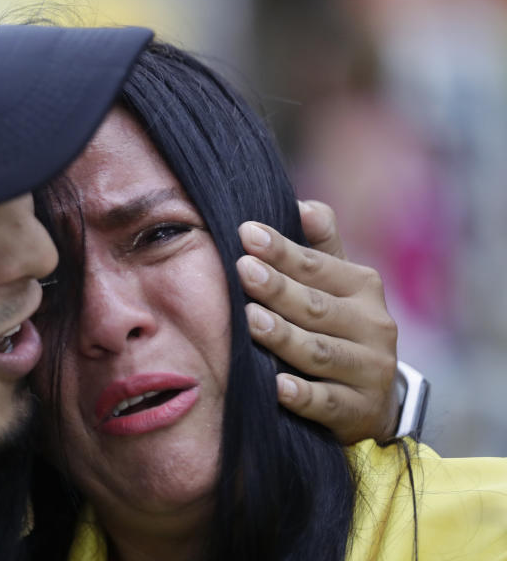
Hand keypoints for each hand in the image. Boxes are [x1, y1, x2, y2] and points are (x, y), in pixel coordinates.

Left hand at [236, 200, 398, 443]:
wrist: (372, 398)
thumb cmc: (339, 327)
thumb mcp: (336, 284)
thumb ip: (320, 246)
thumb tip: (303, 204)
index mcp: (362, 288)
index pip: (317, 265)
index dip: (282, 250)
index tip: (246, 233)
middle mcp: (372, 326)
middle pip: (315, 306)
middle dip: (278, 288)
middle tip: (243, 271)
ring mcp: (369, 370)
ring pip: (319, 352)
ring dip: (284, 336)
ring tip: (251, 319)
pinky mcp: (360, 411)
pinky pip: (327, 402)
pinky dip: (302, 395)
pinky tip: (277, 385)